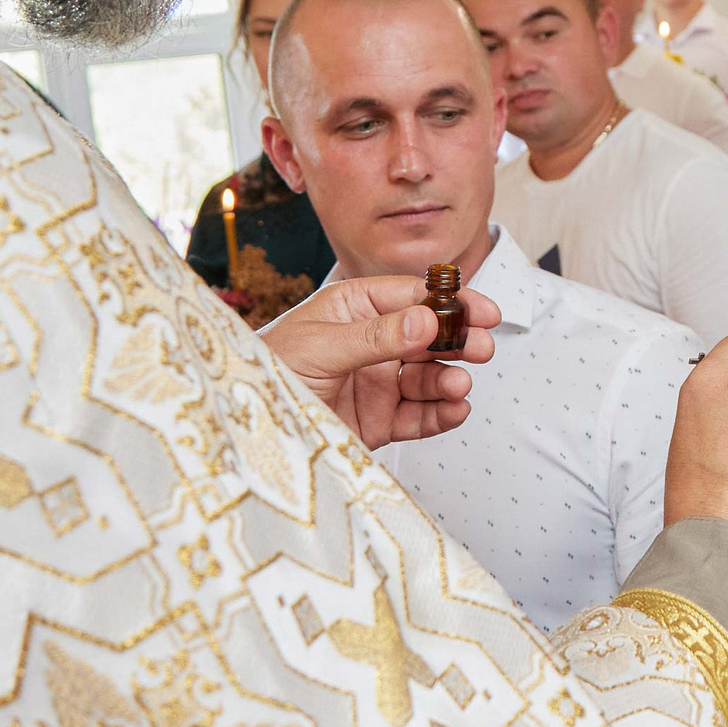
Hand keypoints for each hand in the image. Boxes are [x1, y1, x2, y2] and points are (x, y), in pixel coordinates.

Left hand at [260, 274, 498, 447]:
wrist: (245, 428)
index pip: (411, 298)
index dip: (450, 303)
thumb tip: (428, 319)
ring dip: (448, 380)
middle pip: (428, 337)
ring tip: (459, 386)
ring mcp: (376, 383)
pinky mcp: (377, 421)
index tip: (482, 311)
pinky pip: (418, 416)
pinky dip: (440, 414)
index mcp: (353, 309)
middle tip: (482, 348)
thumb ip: (377, 336)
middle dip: (458, 341)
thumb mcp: (321, 346)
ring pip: (427, 378)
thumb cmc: (267, 371)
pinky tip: (454, 410)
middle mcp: (370, 343)